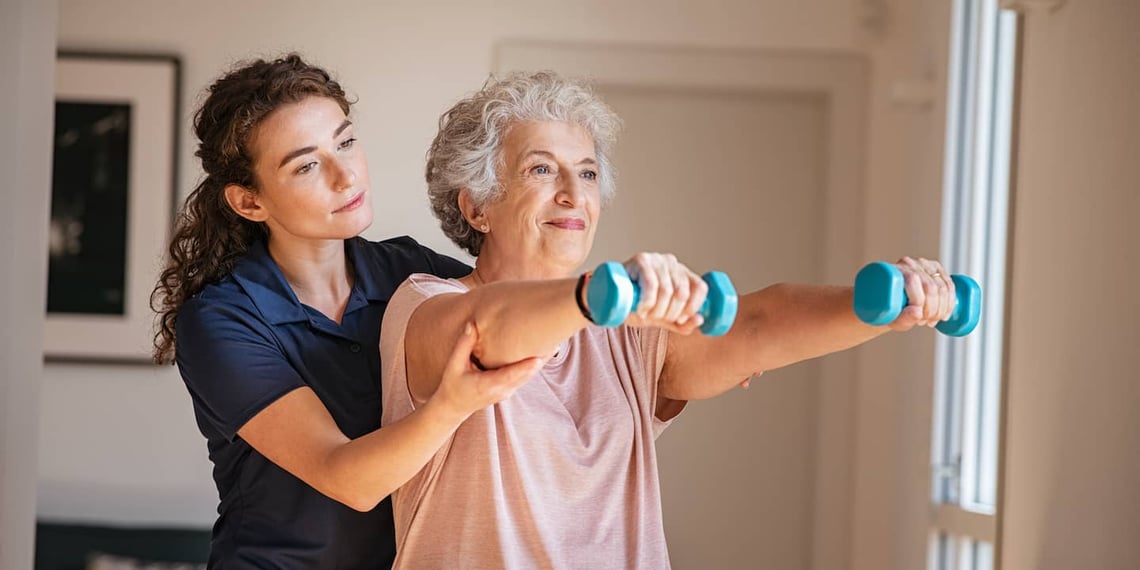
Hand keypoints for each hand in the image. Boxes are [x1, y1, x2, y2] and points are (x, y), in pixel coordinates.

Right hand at [430, 322, 545, 419]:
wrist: (454, 407)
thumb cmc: (453, 385)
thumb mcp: (453, 365)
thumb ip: (463, 345)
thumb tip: (473, 325)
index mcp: (488, 384)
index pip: (511, 375)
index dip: (526, 367)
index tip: (539, 356)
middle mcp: (502, 390)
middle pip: (526, 375)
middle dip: (541, 359)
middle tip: (555, 341)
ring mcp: (508, 391)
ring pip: (528, 376)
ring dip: (541, 361)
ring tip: (553, 343)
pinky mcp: (510, 389)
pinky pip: (525, 377)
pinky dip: (534, 365)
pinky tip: (543, 352)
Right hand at [621, 252, 706, 334]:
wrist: (611, 298)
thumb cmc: (637, 306)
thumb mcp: (662, 318)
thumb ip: (681, 323)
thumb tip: (700, 320)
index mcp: (683, 274)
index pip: (700, 287)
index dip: (693, 307)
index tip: (680, 320)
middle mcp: (672, 263)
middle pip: (682, 292)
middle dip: (671, 313)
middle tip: (657, 319)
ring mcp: (657, 259)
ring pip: (666, 290)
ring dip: (657, 310)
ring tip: (646, 315)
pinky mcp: (641, 260)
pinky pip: (651, 283)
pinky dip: (648, 301)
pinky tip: (642, 310)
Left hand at [889, 256, 956, 330]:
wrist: (889, 304)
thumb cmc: (887, 310)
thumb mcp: (890, 317)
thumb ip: (902, 318)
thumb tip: (917, 313)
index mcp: (896, 269)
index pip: (913, 279)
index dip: (919, 302)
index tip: (918, 319)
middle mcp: (911, 263)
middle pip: (930, 286)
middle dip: (932, 310)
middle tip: (923, 322)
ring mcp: (926, 266)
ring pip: (942, 288)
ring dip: (941, 309)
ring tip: (931, 321)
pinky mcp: (937, 271)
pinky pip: (950, 286)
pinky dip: (950, 303)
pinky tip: (944, 315)